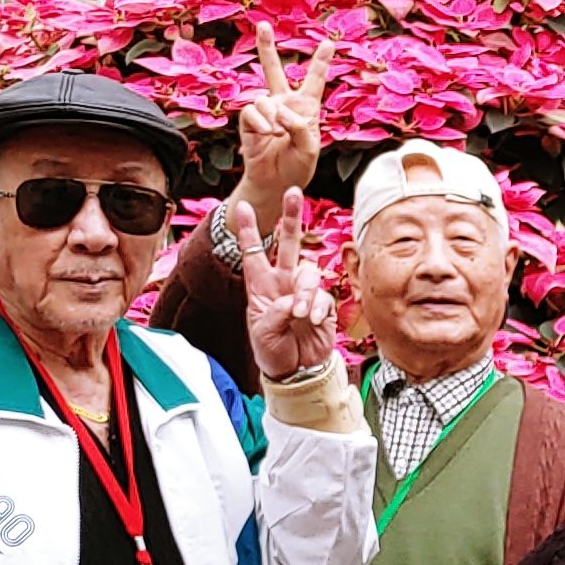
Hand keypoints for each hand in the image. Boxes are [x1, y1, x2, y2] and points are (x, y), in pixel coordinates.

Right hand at [230, 22, 330, 227]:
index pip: (313, 82)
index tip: (329, 42)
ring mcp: (265, 112)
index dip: (320, 63)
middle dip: (266, 48)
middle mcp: (284, 105)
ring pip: (265, 98)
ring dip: (274, 116)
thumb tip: (281, 112)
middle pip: (274, 71)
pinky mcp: (249, 122)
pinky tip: (269, 134)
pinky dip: (262, 122)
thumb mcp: (310, 149)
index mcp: (306, 109)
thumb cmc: (297, 168)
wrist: (276, 185)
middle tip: (262, 25)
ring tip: (279, 134)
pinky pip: (252, 112)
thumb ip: (301, 127)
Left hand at [238, 200, 337, 383]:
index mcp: (261, 288)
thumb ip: (275, 313)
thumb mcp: (262, 333)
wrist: (296, 372)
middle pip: (289, 244)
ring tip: (301, 315)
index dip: (247, 232)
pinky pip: (324, 296)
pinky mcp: (324, 305)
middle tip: (293, 192)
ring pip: (309, 272)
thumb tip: (295, 301)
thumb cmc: (273, 353)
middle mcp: (283, 284)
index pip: (254, 254)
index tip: (240, 208)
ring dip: (305, 292)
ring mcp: (304, 293)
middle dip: (290, 217)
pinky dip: (319, 308)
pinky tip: (313, 321)